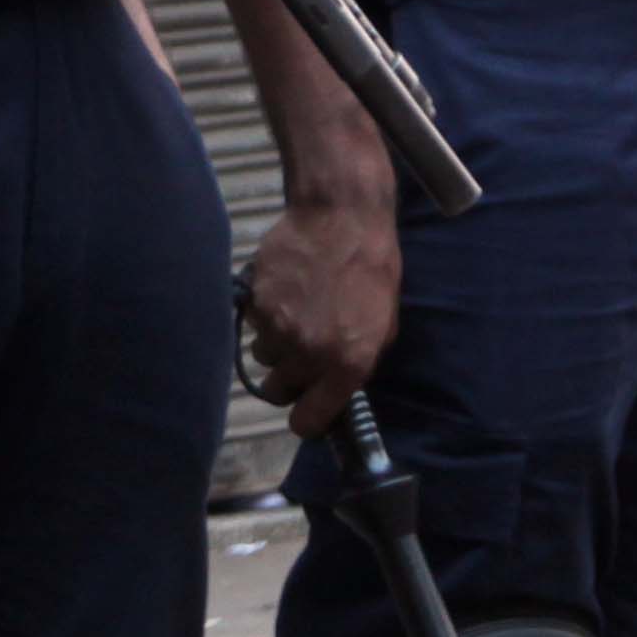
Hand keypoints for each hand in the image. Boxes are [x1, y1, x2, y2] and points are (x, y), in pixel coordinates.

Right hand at [238, 188, 402, 430]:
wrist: (342, 217)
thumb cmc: (373, 270)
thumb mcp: (383, 326)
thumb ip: (357, 363)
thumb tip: (336, 387)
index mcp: (346, 365)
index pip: (308, 420)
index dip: (305, 419)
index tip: (305, 410)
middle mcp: (308, 353)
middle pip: (277, 391)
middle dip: (287, 378)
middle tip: (298, 356)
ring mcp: (277, 326)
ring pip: (262, 355)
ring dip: (275, 343)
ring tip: (293, 314)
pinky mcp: (255, 300)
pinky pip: (253, 322)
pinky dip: (264, 313)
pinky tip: (284, 291)